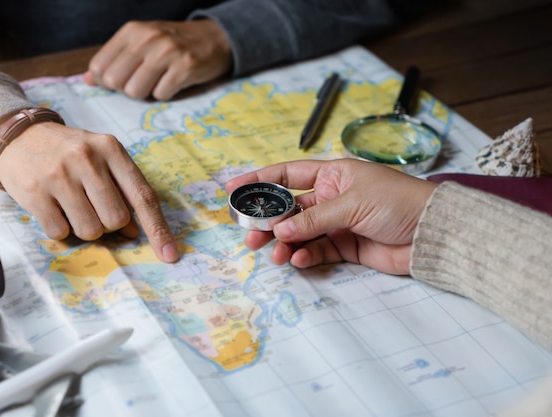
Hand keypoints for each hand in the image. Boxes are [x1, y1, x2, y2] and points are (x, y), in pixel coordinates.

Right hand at [0, 122, 178, 262]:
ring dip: (84, 228)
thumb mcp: (101, 160)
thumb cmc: (70, 152)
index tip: (170, 254)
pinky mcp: (34, 192)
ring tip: (71, 206)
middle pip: (116, 220)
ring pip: (89, 230)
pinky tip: (53, 207)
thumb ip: (122, 192)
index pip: (142, 196)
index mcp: (111, 149)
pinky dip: (59, 228)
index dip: (158, 228)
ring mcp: (59, 175)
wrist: (18, 136)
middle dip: (108, 224)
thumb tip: (135, 232)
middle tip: (92, 207)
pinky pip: (60, 232)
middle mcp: (87, 159)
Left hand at [83, 19, 231, 100]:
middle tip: (142, 82)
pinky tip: (174, 82)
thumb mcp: (141, 43)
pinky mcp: (185, 68)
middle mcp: (147, 39)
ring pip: (136, 91)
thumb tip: (87, 80)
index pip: (99, 67)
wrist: (215, 38)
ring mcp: (167, 53)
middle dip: (126, 89)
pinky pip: (161, 95)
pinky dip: (166, 94)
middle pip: (115, 82)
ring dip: (146, 93)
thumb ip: (114, 59)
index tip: (121, 81)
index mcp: (131, 31)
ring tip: (158, 82)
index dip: (107, 82)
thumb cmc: (173, 43)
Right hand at [225, 159, 437, 273]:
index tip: (232, 189)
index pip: (287, 174)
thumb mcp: (352, 203)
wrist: (432, 233)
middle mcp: (330, 197)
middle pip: (288, 209)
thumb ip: (313, 218)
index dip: (259, 180)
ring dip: (285, 243)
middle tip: (250, 236)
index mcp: (332, 174)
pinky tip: (300, 260)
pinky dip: (306, 256)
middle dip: (268, 222)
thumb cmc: (396, 202)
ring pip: (299, 233)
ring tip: (275, 255)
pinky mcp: (345, 247)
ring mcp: (337, 223)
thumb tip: (279, 229)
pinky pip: (317, 251)